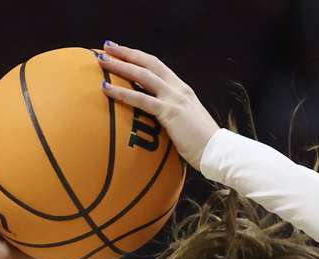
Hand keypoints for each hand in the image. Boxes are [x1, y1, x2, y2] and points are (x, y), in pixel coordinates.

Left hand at [97, 41, 219, 169]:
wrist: (217, 151)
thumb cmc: (200, 144)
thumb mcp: (184, 124)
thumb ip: (170, 117)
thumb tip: (152, 123)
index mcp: (182, 90)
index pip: (158, 66)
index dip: (140, 57)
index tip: (122, 51)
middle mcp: (178, 89)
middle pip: (148, 63)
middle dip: (127, 53)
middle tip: (107, 47)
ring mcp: (174, 98)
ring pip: (142, 75)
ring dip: (120, 66)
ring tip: (101, 61)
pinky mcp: (169, 112)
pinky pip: (141, 99)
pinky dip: (121, 92)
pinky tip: (105, 89)